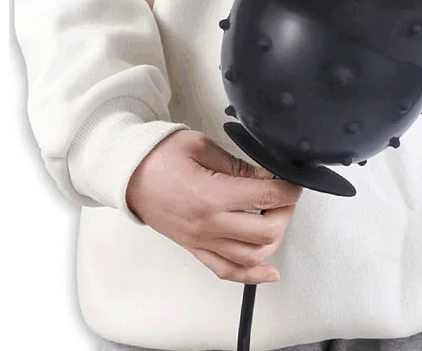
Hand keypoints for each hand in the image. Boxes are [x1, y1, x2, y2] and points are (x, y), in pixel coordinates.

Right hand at [125, 129, 302, 283]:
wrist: (127, 174)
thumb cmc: (158, 155)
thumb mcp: (200, 145)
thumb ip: (236, 164)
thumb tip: (266, 175)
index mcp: (210, 194)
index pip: (265, 195)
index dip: (288, 188)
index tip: (294, 181)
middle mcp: (208, 223)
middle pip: (265, 230)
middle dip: (285, 212)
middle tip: (286, 196)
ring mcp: (202, 240)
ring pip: (252, 255)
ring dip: (273, 239)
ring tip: (275, 218)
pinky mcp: (195, 248)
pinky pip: (227, 271)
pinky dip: (253, 275)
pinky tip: (269, 271)